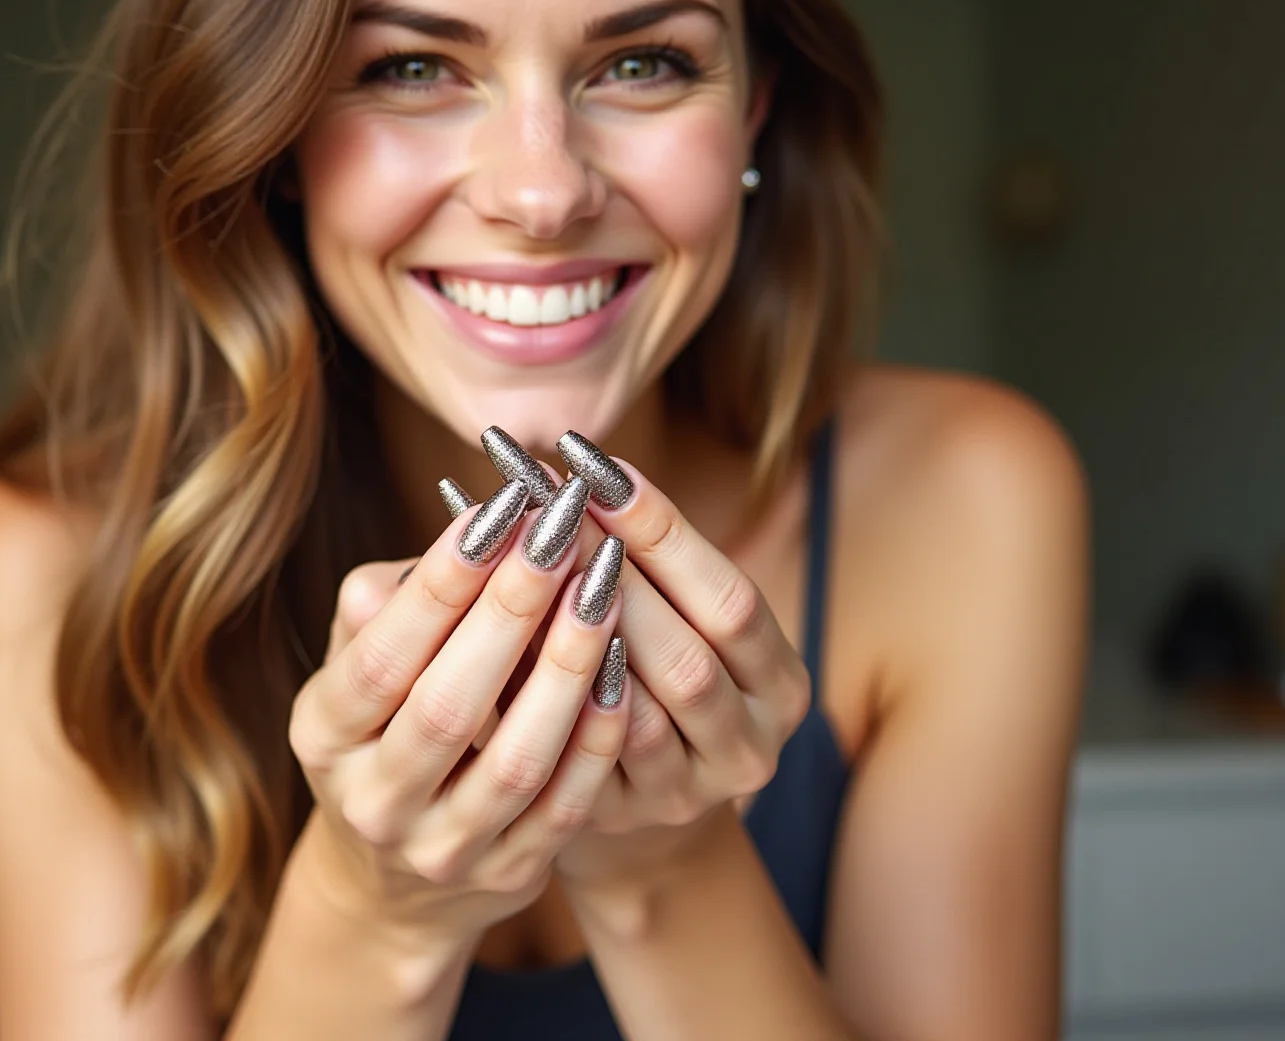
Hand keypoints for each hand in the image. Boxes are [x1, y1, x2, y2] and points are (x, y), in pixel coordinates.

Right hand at [286, 477, 629, 950]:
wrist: (392, 880)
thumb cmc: (386, 727)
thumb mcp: (358, 669)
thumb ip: (387, 603)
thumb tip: (450, 540)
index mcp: (323, 736)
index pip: (381, 655)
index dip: (440, 584)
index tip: (498, 509)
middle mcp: (374, 802)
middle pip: (447, 707)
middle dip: (510, 611)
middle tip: (559, 531)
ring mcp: (443, 850)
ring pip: (515, 760)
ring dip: (566, 668)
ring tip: (603, 587)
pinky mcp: (509, 875)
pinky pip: (566, 803)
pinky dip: (598, 735)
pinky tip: (624, 666)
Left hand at [548, 440, 813, 888]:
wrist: (629, 791)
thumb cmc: (642, 669)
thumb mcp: (668, 618)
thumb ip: (634, 561)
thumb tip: (558, 472)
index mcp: (779, 682)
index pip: (730, 598)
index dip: (664, 530)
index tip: (592, 462)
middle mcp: (751, 746)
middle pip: (688, 657)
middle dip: (613, 574)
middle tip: (542, 506)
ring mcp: (690, 795)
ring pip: (640, 714)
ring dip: (576, 635)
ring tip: (518, 563)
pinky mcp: (626, 822)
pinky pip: (586, 761)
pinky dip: (550, 696)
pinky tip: (506, 642)